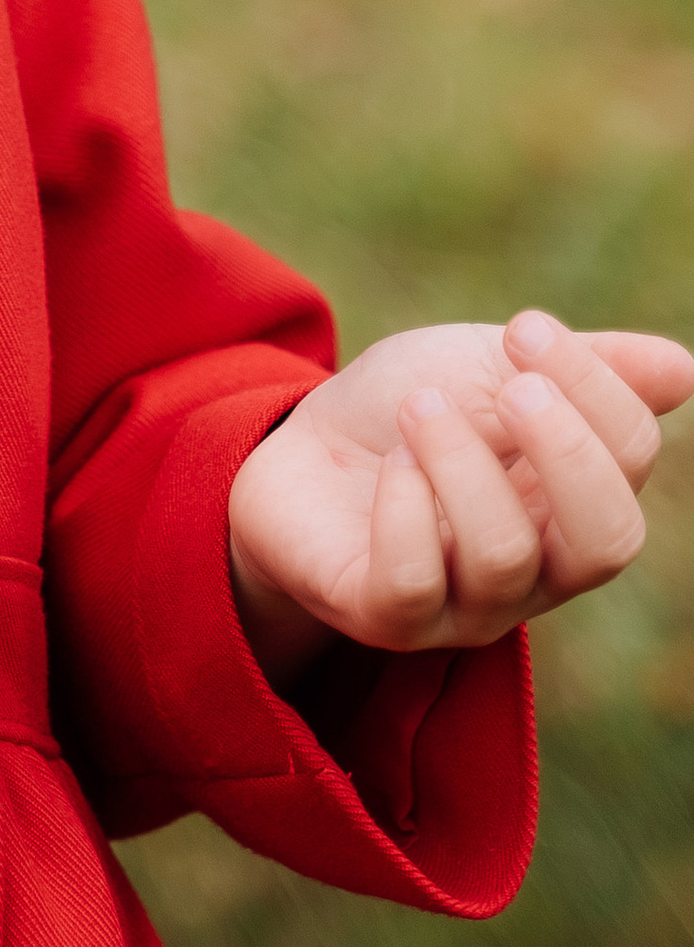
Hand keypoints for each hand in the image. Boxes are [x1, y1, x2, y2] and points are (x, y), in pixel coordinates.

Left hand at [226, 308, 692, 685]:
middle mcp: (537, 568)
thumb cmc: (408, 409)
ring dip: (461, 462)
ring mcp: (463, 604)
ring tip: (420, 407)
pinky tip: (390, 465)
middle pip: (606, 541)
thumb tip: (684, 369)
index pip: (629, 461)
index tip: (526, 328)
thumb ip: (581, 370)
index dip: (593, 386)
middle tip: (511, 386)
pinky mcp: (386, 617)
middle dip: (567, 450)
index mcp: (574, 499)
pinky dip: (404, 510)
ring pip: (502, 555)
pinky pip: (413, 584)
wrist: (293, 447)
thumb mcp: (487, 366)